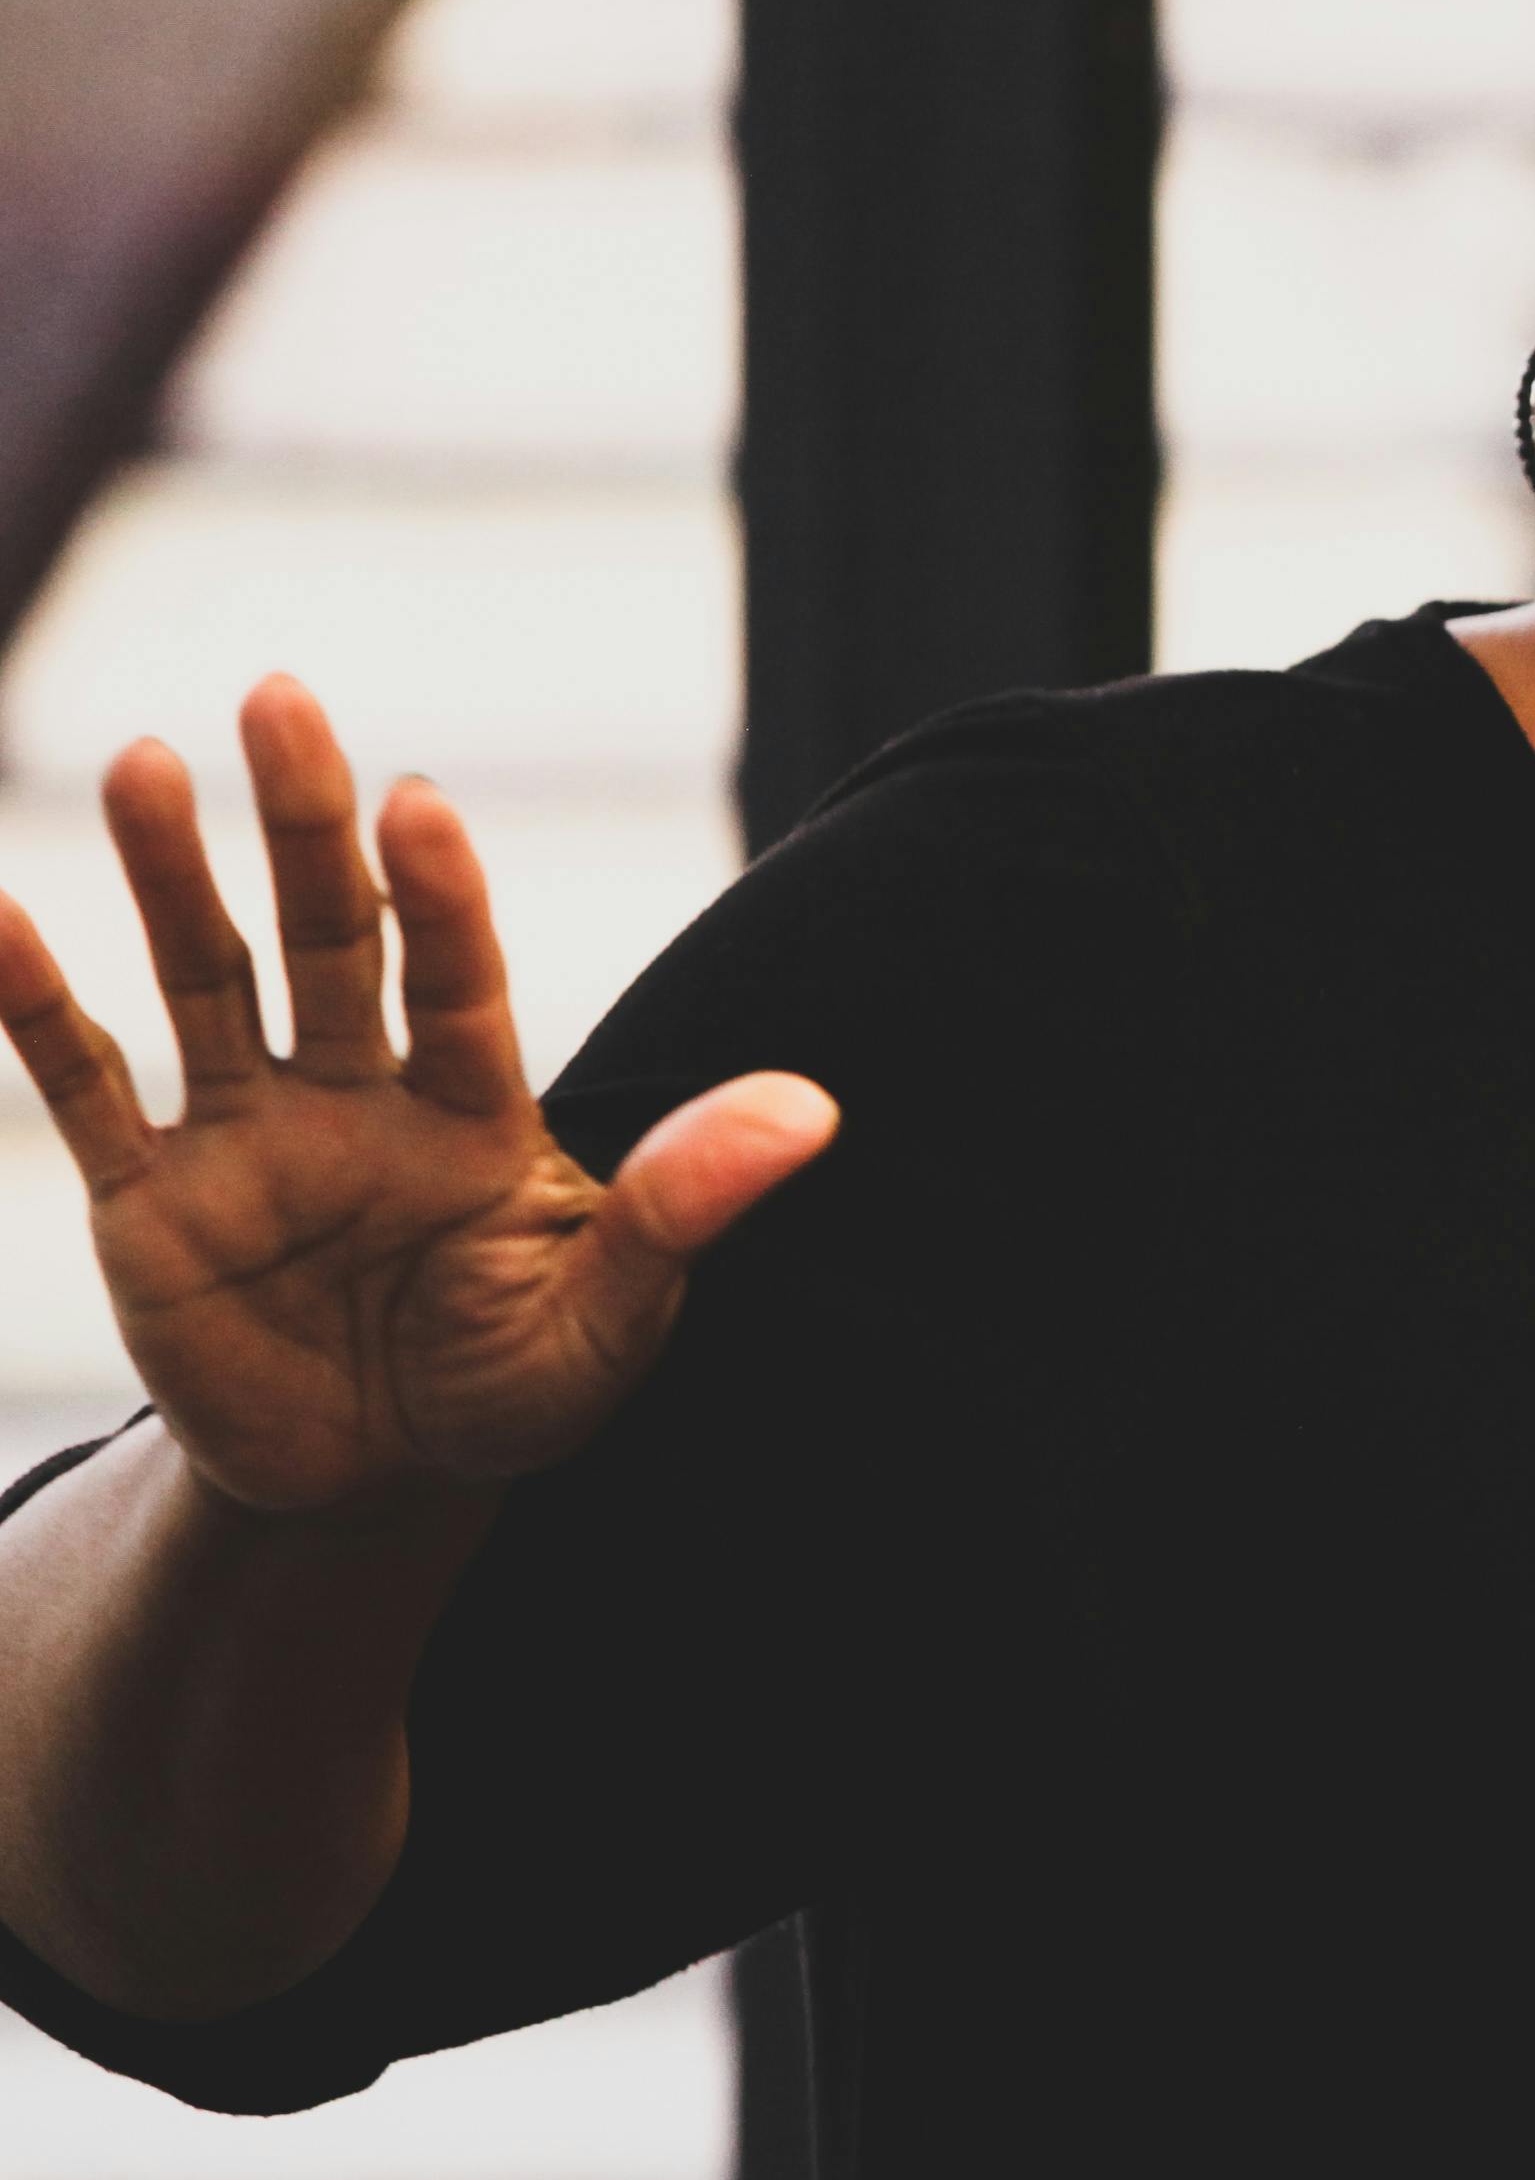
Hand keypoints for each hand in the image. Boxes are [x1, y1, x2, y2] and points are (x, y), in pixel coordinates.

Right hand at [0, 678, 833, 1517]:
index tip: (418, 800)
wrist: (379, 1483)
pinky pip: (82, 1089)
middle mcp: (356, 1093)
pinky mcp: (150, 1204)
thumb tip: (812, 1110)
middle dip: (301, 824)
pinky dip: (31, 1006)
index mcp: (475, 1110)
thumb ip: (679, 1210)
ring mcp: (246, 1136)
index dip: (439, 893)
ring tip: (145, 762)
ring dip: (169, 877)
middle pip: (327, 935)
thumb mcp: (608, 1319)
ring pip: (204, 979)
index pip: (457, 978)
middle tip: (279, 696)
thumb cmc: (513, 1388)